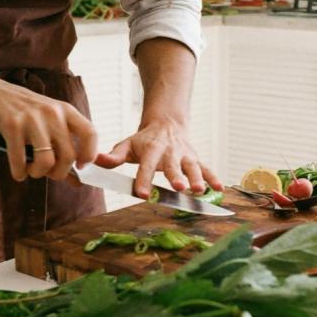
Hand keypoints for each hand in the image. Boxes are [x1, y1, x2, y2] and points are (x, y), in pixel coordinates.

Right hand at [0, 76, 97, 181]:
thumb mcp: (45, 120)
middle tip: (47, 173)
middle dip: (58, 173)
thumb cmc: (18, 110)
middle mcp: (52, 112)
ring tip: (31, 171)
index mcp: (65, 110)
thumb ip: (62, 145)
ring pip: (47, 162)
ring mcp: (32, 118)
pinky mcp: (11, 125)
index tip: (80, 167)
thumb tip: (78, 181)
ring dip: (38, 173)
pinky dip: (19, 172)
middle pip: (69, 156)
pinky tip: (18, 171)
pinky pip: (20, 161)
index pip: (90, 133)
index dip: (89, 155)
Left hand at [95, 118, 222, 198]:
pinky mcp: (196, 159)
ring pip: (193, 167)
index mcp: (151, 149)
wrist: (167, 123)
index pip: (146, 166)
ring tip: (199, 190)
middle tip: (179, 188)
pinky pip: (206, 168)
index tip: (141, 194)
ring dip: (198, 178)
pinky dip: (214, 178)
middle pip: (173, 166)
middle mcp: (170, 152)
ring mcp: (185, 155)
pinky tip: (220, 189)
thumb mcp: (127, 144)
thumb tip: (96, 161)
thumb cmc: (144, 140)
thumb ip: (114, 156)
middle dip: (176, 177)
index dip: (143, 180)